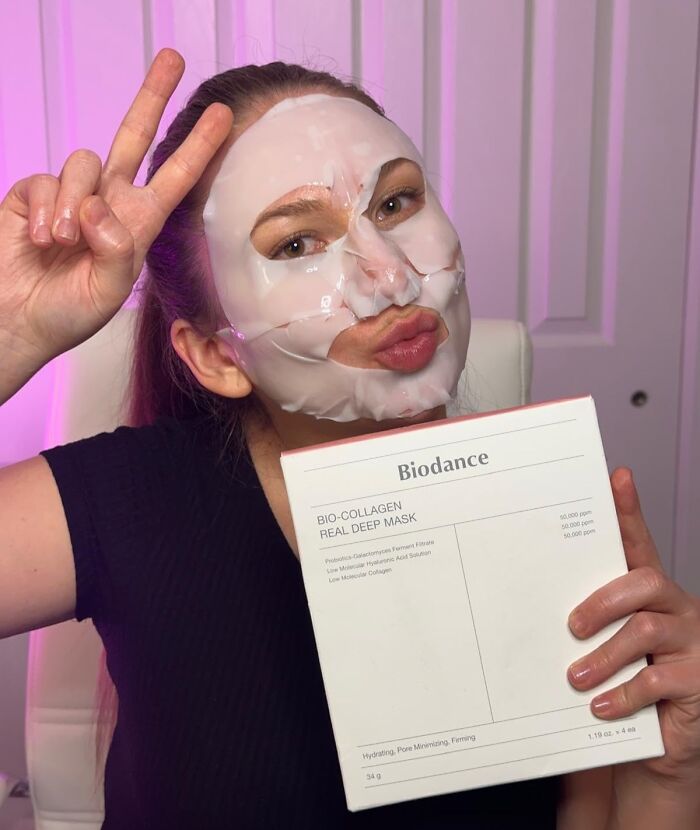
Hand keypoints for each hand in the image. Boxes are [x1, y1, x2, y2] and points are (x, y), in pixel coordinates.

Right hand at [0, 48, 231, 366]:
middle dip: (152, 98)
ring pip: (83, 162)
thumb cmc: (68, 314)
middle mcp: (108, 204)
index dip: (198, 147)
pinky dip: (42, 209)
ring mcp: (70, 196)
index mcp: (137, 225)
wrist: (16, 319)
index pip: (174, 178)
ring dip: (71, 203)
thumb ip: (114, 252)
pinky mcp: (32, 194)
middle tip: (174, 58)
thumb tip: (99, 205)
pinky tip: (39, 240)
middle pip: (133, 138)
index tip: (223, 115)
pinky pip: (43, 181)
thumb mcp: (105, 293)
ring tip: (60, 244)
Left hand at [566, 467, 699, 782]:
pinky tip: (600, 706)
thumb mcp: (602, 647)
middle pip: (644, 582)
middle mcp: (675, 609)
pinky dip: (622, 694)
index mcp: (649, 594)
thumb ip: (583, 623)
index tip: (617, 478)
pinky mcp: (698, 680)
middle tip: (570, 626)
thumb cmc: (624, 683)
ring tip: (575, 677)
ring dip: (604, 655)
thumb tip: (528, 607)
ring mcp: (691, 643)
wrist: (661, 742)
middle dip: (602, 601)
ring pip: (645, 631)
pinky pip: (656, 680)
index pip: (639, 545)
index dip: (630, 512)